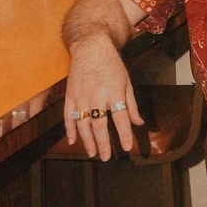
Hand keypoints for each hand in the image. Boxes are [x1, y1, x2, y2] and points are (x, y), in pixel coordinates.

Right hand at [63, 37, 143, 159]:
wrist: (91, 48)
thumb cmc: (112, 65)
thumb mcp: (126, 82)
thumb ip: (131, 104)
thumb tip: (138, 123)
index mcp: (114, 93)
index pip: (120, 119)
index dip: (124, 134)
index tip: (126, 147)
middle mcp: (97, 97)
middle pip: (100, 126)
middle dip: (104, 143)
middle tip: (107, 157)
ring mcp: (81, 97)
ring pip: (83, 125)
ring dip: (88, 141)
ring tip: (93, 153)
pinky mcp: (70, 96)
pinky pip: (68, 116)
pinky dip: (70, 130)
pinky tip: (73, 141)